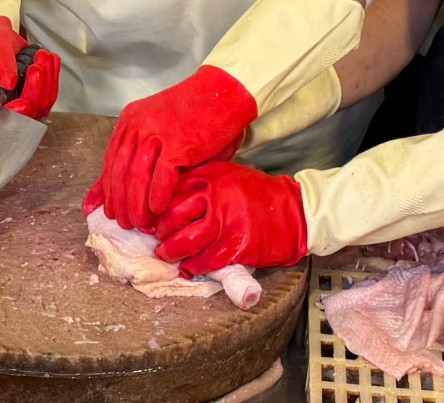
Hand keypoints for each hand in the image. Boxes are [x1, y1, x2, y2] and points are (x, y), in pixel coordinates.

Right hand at [0, 15, 59, 118]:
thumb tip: (9, 82)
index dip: (12, 113)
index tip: (24, 102)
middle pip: (24, 113)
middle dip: (35, 90)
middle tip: (36, 67)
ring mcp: (16, 100)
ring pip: (40, 105)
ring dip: (47, 80)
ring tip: (42, 56)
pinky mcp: (31, 94)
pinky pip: (48, 94)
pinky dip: (53, 77)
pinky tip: (49, 60)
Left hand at [83, 65, 258, 231]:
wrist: (222, 92)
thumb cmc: (193, 114)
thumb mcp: (157, 130)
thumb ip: (135, 156)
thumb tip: (114, 189)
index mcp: (130, 121)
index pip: (110, 162)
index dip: (107, 190)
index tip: (107, 211)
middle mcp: (138, 126)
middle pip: (119, 172)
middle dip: (119, 203)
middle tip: (124, 224)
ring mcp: (157, 134)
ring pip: (136, 177)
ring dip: (136, 205)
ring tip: (141, 223)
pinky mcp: (178, 143)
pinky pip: (162, 177)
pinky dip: (158, 197)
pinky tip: (159, 210)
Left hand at [152, 161, 308, 277]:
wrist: (295, 212)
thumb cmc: (259, 195)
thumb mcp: (228, 176)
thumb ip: (201, 181)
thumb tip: (167, 198)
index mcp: (212, 175)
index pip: (172, 189)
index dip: (155, 205)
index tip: (148, 215)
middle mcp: (216, 196)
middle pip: (173, 215)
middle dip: (160, 230)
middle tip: (155, 238)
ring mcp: (227, 221)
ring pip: (186, 241)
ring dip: (171, 252)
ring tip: (165, 255)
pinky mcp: (237, 245)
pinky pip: (207, 260)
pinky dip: (193, 267)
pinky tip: (188, 268)